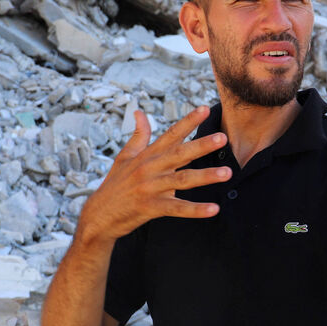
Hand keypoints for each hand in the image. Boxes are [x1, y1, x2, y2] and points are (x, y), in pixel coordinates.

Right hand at [76, 106, 229, 243]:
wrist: (98, 216)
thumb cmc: (115, 185)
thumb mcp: (124, 157)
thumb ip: (138, 136)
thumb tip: (138, 112)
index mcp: (146, 155)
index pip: (170, 134)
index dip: (188, 121)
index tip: (205, 109)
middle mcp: (149, 168)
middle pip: (179, 154)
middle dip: (202, 145)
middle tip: (223, 137)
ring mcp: (149, 188)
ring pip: (182, 180)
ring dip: (206, 176)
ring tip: (227, 173)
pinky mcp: (150, 207)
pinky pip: (176, 209)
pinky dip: (195, 210)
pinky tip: (214, 209)